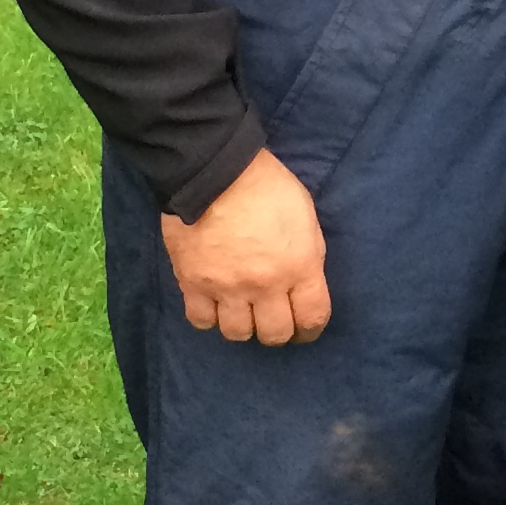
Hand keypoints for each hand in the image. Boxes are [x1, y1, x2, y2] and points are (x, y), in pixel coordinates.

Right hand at [161, 149, 330, 345]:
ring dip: (243, 325)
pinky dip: (209, 317)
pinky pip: (201, 320)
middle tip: (273, 320)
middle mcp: (265, 285)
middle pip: (275, 334)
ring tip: (242, 312)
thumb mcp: (306, 218)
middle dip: (278, 331)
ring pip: (238, 333)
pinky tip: (213, 304)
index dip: (310, 330)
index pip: (312, 319)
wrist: (215, 170)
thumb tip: (301, 282)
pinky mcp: (193, 283)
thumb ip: (307, 255)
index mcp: (299, 267)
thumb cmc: (268, 187)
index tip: (304, 329)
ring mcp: (226, 287)